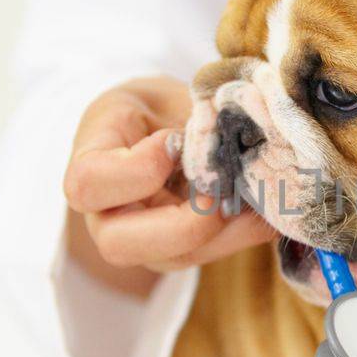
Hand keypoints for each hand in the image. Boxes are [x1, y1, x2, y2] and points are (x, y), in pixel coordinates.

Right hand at [63, 77, 273, 290]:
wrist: (158, 131)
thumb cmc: (154, 108)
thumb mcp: (159, 97)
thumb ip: (187, 118)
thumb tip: (237, 130)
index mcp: (90, 165)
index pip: (88, 185)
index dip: (136, 169)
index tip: (173, 140)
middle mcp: (106, 215)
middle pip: (118, 244)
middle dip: (182, 224)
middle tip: (223, 192)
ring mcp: (144, 242)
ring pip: (175, 259)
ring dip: (226, 230)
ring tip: (259, 193)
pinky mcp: (181, 252)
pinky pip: (212, 253)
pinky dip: (246, 230)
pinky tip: (268, 202)